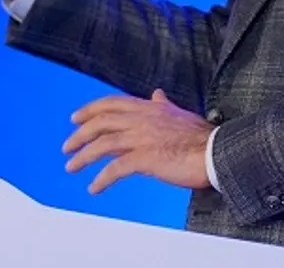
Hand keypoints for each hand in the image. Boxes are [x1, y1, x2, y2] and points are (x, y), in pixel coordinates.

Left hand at [63, 89, 212, 193]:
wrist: (216, 152)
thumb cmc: (203, 137)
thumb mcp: (180, 113)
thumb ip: (163, 105)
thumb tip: (156, 94)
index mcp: (149, 107)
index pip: (112, 103)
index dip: (90, 110)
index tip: (75, 117)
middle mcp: (142, 119)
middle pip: (101, 122)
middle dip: (80, 134)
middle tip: (67, 145)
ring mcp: (142, 138)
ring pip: (102, 144)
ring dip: (83, 156)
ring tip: (71, 166)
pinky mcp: (145, 158)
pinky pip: (115, 168)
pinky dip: (101, 178)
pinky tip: (94, 187)